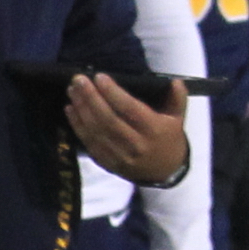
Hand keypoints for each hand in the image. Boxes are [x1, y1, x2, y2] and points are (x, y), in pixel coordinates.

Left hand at [68, 73, 186, 185]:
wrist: (165, 173)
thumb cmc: (169, 139)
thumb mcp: (178, 118)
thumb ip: (177, 98)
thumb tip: (175, 81)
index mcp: (154, 131)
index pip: (130, 110)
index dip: (113, 93)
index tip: (99, 77)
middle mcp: (136, 144)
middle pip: (108, 120)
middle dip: (91, 98)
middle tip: (78, 80)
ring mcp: (120, 156)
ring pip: (96, 131)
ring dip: (81, 109)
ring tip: (72, 91)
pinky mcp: (108, 163)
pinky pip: (89, 143)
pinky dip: (77, 126)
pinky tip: (70, 110)